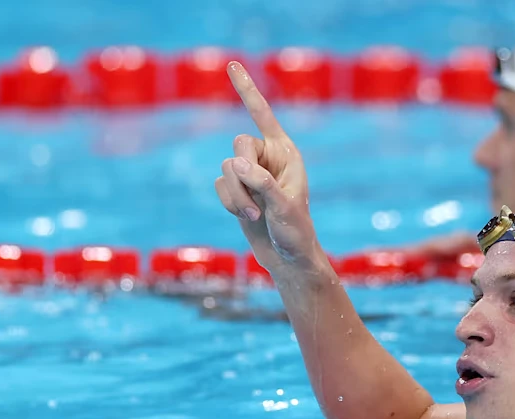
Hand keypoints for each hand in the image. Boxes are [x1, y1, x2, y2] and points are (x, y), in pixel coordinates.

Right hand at [215, 61, 320, 273]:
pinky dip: (229, 203)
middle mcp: (268, 158)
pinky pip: (219, 185)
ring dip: (236, 197)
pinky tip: (246, 217)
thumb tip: (236, 163)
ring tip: (255, 215)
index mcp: (286, 153)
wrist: (287, 258)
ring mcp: (251, 174)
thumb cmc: (296, 232)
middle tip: (258, 204)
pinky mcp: (237, 190)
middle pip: (238, 145)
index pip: (263, 114)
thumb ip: (262, 183)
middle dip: (243, 176)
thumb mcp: (284, 208)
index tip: (232, 65)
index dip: (247, 90)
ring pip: (225, 169)